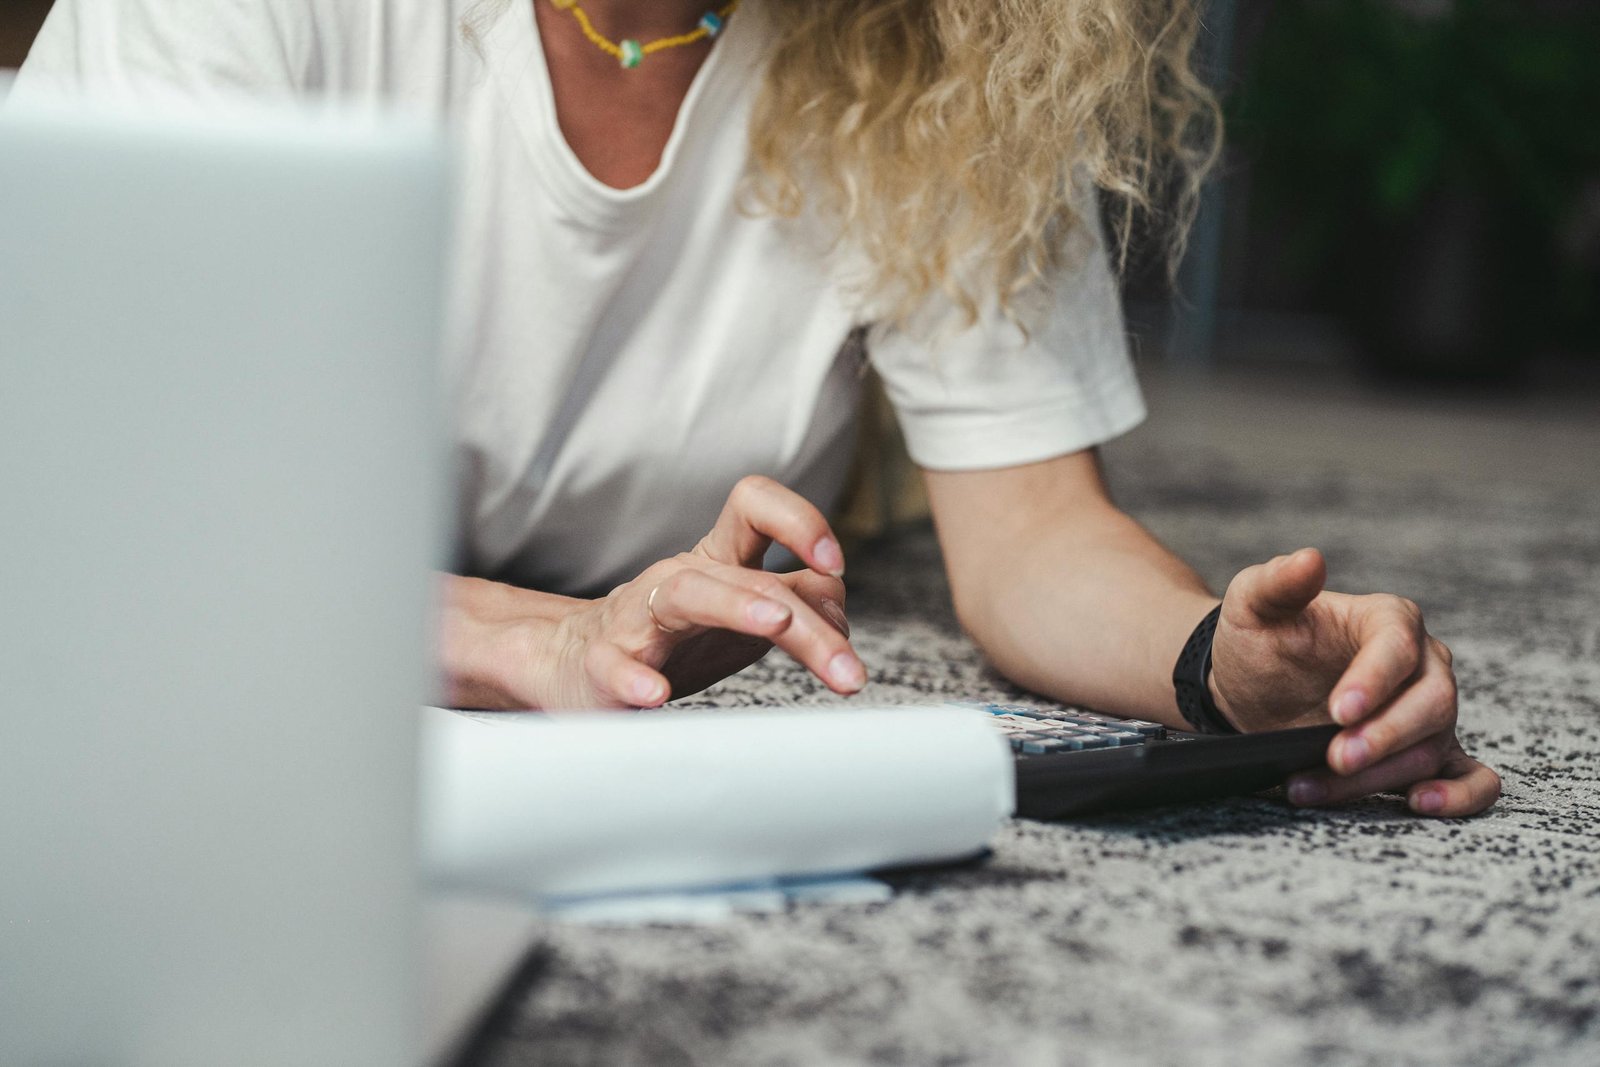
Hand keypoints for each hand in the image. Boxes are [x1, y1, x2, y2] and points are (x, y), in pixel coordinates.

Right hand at [439, 476, 862, 709]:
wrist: (574, 666)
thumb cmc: (672, 640)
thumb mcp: (744, 615)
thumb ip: (798, 601)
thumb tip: (839, 603)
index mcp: (716, 561)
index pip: (757, 507)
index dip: (801, 520)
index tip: (835, 563)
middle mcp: (680, 578)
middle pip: (750, 578)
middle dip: (808, 624)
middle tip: (849, 673)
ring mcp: (640, 618)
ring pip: (689, 595)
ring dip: (736, 606)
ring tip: (772, 625)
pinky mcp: (604, 664)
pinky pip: (617, 665)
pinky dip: (636, 678)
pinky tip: (654, 696)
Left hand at [1208, 547, 1500, 816]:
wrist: (1252, 686)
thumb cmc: (1259, 640)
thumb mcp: (1252, 604)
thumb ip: (1277, 582)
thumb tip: (1309, 559)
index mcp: (1388, 620)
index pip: (1398, 648)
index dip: (1374, 682)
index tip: (1338, 711)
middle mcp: (1422, 664)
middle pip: (1430, 703)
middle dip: (1382, 736)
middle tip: (1333, 757)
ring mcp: (1429, 712)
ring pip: (1431, 748)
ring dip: (1376, 776)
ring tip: (1311, 787)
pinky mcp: (1426, 752)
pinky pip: (1472, 778)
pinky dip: (1459, 796)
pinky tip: (1419, 803)